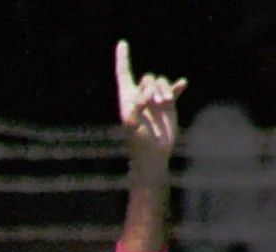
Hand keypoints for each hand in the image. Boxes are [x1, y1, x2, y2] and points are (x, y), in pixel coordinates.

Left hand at [115, 40, 185, 174]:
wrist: (154, 155)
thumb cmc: (138, 142)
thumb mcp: (132, 124)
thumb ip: (135, 106)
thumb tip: (146, 94)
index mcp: (127, 100)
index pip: (124, 74)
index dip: (122, 59)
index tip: (123, 43)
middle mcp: (141, 97)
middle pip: (147, 78)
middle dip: (152, 87)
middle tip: (156, 103)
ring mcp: (155, 101)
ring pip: (161, 82)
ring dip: (164, 89)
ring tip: (165, 103)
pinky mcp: (168, 106)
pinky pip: (174, 90)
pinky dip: (177, 86)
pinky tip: (182, 84)